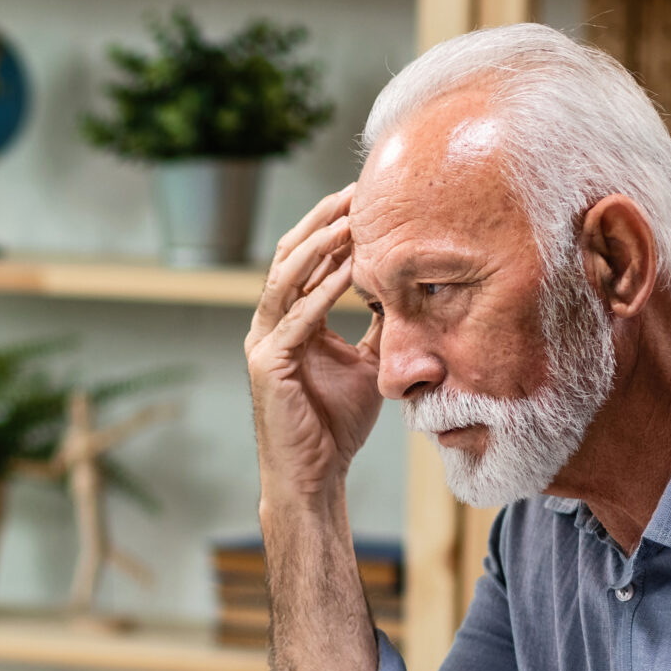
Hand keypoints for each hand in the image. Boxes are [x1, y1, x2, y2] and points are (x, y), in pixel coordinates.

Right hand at [248, 187, 383, 506]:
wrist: (313, 477)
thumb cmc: (335, 426)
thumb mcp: (367, 363)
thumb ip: (377, 326)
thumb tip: (406, 290)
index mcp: (288, 322)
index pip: (305, 259)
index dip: (332, 226)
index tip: (366, 198)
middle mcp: (269, 326)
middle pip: (289, 257)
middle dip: (322, 222)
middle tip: (356, 193)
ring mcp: (264, 345)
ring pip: (286, 280)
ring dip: (319, 248)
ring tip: (350, 222)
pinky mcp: (269, 367)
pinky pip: (296, 321)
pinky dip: (322, 294)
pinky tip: (349, 272)